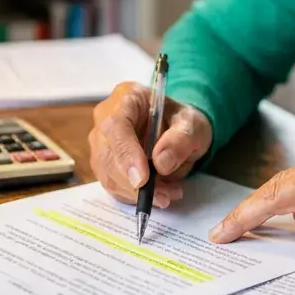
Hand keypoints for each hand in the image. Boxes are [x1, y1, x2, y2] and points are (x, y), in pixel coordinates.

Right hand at [88, 81, 211, 208]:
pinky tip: (158, 194)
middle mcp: (106, 118)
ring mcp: (101, 141)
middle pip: (107, 155)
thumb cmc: (183, 121)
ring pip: (108, 175)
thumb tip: (161, 164)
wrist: (178, 128)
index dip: (126, 155)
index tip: (142, 180)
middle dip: (134, 183)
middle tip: (164, 196)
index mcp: (128, 98)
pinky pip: (112, 185)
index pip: (117, 126)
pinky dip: (134, 196)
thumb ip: (180, 140)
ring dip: (136, 193)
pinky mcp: (103, 163)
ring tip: (168, 194)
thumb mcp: (193, 125)